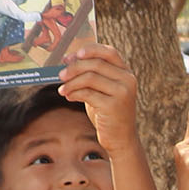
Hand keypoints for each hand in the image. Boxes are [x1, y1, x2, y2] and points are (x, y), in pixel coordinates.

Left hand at [57, 42, 141, 156]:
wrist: (121, 139)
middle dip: (74, 67)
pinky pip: (87, 93)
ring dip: (71, 82)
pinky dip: (74, 93)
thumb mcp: (103, 91)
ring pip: (90, 77)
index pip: (109, 52)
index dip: (90, 50)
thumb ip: (93, 76)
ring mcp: (122, 92)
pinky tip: (68, 96)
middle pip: (96, 64)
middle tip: (61, 74)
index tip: (73, 55)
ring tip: (62, 89)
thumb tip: (69, 62)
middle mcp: (127, 80)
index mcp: (126, 73)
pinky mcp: (113, 106)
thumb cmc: (108, 114)